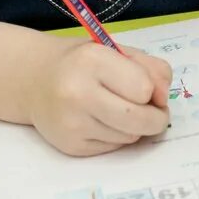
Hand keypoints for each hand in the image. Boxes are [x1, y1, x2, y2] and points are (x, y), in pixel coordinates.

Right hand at [26, 41, 171, 156]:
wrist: (35, 80)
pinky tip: (102, 120)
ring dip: (134, 127)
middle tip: (155, 111)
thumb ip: (152, 68)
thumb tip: (163, 99)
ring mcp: (72, 123)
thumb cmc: (84, 63)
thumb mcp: (118, 51)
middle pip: (139, 120)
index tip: (147, 87)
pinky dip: (117, 136)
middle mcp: (78, 93)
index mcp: (93, 60)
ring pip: (129, 136)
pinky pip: (113, 147)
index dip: (152, 90)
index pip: (144, 88)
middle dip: (156, 118)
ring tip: (119, 109)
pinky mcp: (70, 145)